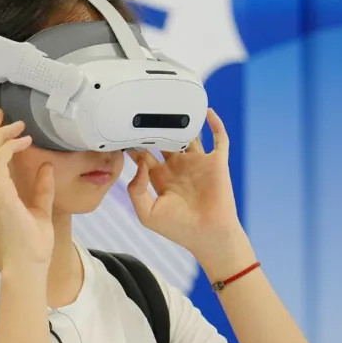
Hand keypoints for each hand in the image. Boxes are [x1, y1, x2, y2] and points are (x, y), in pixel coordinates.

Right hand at [0, 108, 54, 267]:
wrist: (29, 264)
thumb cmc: (32, 244)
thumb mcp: (40, 208)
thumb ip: (42, 188)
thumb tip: (47, 167)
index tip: (6, 123)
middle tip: (3, 113)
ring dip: (0, 135)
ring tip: (18, 126)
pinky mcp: (0, 197)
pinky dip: (8, 148)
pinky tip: (24, 142)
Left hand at [127, 108, 247, 267]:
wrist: (208, 236)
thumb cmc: (178, 229)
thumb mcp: (147, 214)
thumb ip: (136, 190)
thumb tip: (139, 165)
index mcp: (160, 177)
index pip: (144, 154)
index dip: (134, 144)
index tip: (123, 132)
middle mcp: (177, 167)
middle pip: (163, 140)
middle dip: (154, 128)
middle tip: (144, 113)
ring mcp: (197, 163)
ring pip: (188, 136)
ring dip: (182, 122)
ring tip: (172, 106)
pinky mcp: (216, 163)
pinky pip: (218, 138)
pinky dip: (215, 124)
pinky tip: (207, 112)